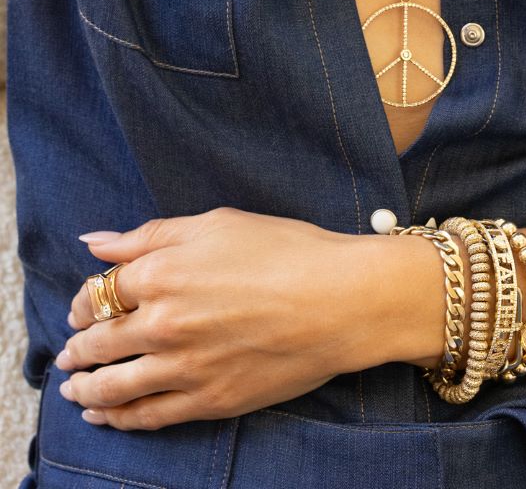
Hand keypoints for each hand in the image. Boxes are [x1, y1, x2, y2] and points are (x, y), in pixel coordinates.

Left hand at [58, 208, 379, 430]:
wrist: (340, 300)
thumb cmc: (285, 249)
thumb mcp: (215, 223)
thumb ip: (149, 235)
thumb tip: (95, 243)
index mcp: (161, 272)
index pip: (99, 293)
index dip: (83, 302)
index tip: (81, 308)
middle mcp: (162, 322)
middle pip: (97, 341)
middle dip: (77, 348)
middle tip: (69, 354)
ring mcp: (184, 367)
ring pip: (114, 386)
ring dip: (85, 389)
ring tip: (74, 391)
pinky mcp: (210, 401)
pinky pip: (148, 417)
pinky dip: (119, 420)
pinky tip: (106, 417)